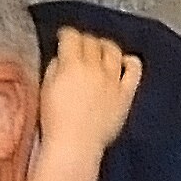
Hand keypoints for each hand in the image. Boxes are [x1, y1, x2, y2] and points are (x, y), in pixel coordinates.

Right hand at [39, 28, 142, 159]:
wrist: (75, 146)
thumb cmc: (56, 122)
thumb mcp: (46, 89)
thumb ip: (55, 68)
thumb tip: (63, 59)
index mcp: (71, 64)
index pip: (71, 36)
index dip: (67, 34)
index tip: (64, 37)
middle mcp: (94, 68)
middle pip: (92, 41)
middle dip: (84, 41)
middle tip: (80, 47)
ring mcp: (112, 80)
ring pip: (113, 50)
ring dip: (105, 46)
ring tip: (101, 50)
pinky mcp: (125, 94)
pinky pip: (134, 70)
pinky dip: (130, 62)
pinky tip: (125, 62)